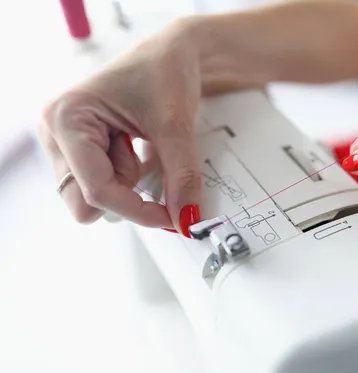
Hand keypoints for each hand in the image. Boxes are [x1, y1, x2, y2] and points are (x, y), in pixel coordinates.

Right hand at [37, 19, 204, 236]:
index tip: (173, 218)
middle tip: (151, 165)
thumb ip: (181, 176)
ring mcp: (64, 142)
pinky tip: (132, 144)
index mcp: (67, 118)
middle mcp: (56, 132)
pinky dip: (125, 175)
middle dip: (125, 194)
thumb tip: (187, 218)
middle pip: (84, 201)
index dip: (138, 210)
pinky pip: (101, 183)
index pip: (96, 190)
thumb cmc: (165, 71)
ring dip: (125, 182)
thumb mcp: (175, 125)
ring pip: (92, 196)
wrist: (173, 53)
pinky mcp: (80, 149)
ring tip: (137, 141)